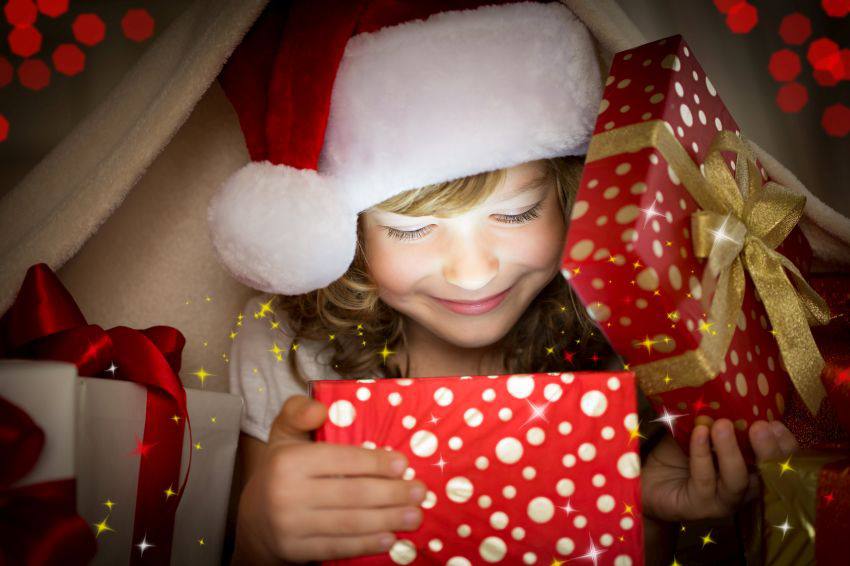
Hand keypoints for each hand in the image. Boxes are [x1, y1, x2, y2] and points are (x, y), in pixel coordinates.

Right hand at [233, 395, 426, 563]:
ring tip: (414, 516)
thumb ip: (298, 412)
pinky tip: (389, 539)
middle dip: (392, 494)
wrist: (253, 520)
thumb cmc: (281, 470)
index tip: (403, 465)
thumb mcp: (283, 434)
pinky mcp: (295, 550)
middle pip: (351, 494)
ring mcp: (290, 526)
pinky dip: (366, 544)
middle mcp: (286, 494)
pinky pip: (338, 546)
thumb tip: (319, 410)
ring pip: (349, 522)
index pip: (341, 460)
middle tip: (420, 492)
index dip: (375, 463)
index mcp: (288, 460)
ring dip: (387, 520)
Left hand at [641, 418, 797, 521]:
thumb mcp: (698, 431)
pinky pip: (705, 479)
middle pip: (770, 476)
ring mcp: (724, 501)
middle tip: (760, 426)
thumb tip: (723, 396)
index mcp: (752, 469)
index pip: (780, 462)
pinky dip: (702, 454)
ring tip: (723, 425)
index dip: (784, 445)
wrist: (648, 482)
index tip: (776, 423)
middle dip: (769, 451)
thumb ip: (714, 419)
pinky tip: (699, 434)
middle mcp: (745, 488)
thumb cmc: (678, 455)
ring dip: (731, 450)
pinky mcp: (701, 506)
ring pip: (737, 479)